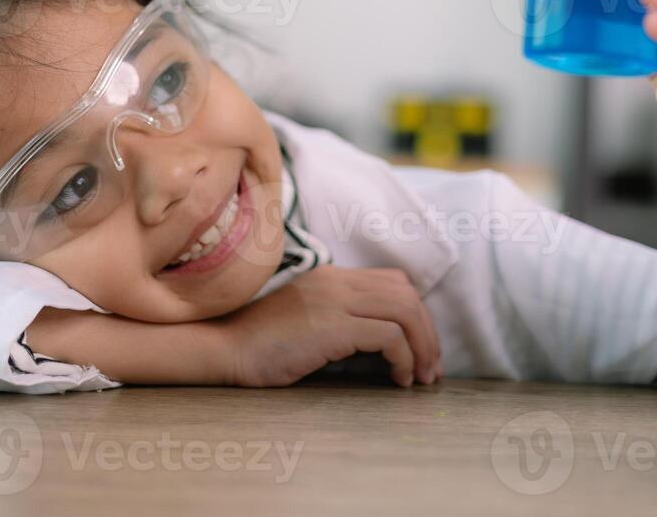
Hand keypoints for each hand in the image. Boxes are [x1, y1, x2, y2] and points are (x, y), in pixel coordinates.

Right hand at [214, 266, 442, 387]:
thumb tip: (387, 346)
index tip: (421, 349)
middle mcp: (337, 282)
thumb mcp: (309, 322)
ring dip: (422, 346)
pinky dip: (403, 358)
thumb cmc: (262, 346)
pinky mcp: (332, 326)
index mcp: (332, 278)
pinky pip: (389, 335)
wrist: (225, 348)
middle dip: (428, 332)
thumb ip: (342, 321)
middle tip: (432, 368)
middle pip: (407, 295)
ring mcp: (334, 300)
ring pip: (405, 311)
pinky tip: (398, 379)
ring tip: (421, 377)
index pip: (394, 282)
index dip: (416, 314)